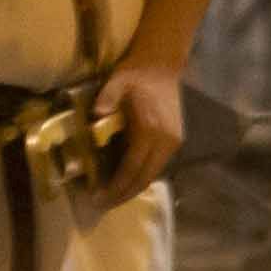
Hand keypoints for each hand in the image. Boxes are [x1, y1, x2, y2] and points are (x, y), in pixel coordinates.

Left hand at [88, 62, 189, 203]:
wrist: (162, 66)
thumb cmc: (136, 75)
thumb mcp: (117, 82)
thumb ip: (107, 98)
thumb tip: (95, 117)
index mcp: (150, 130)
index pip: (132, 168)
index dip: (115, 187)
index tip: (98, 198)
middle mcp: (165, 141)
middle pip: (144, 178)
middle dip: (123, 194)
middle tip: (102, 204)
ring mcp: (173, 142)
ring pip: (152, 175)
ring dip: (133, 188)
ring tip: (113, 196)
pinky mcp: (175, 141)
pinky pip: (156, 166)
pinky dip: (141, 176)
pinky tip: (127, 179)